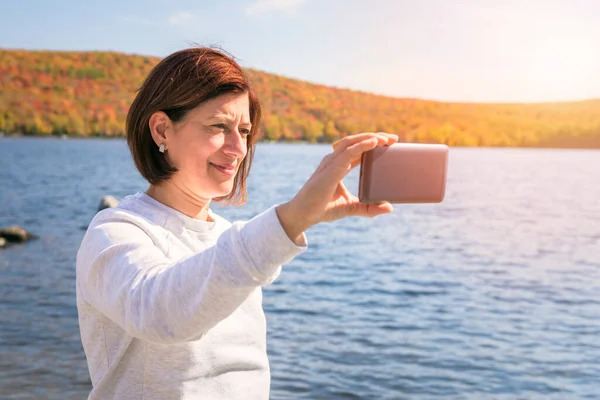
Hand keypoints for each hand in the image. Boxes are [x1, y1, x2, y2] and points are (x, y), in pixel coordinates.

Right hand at [276, 132, 397, 241]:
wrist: (304, 215)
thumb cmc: (322, 209)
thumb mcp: (350, 207)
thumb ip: (368, 208)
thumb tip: (389, 207)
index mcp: (338, 166)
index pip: (358, 149)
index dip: (373, 143)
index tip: (390, 143)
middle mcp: (334, 160)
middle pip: (356, 141)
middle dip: (376, 137)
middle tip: (394, 139)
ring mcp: (331, 163)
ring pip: (352, 142)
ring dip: (370, 138)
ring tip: (387, 139)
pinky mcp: (331, 170)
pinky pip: (348, 153)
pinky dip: (362, 146)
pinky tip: (374, 142)